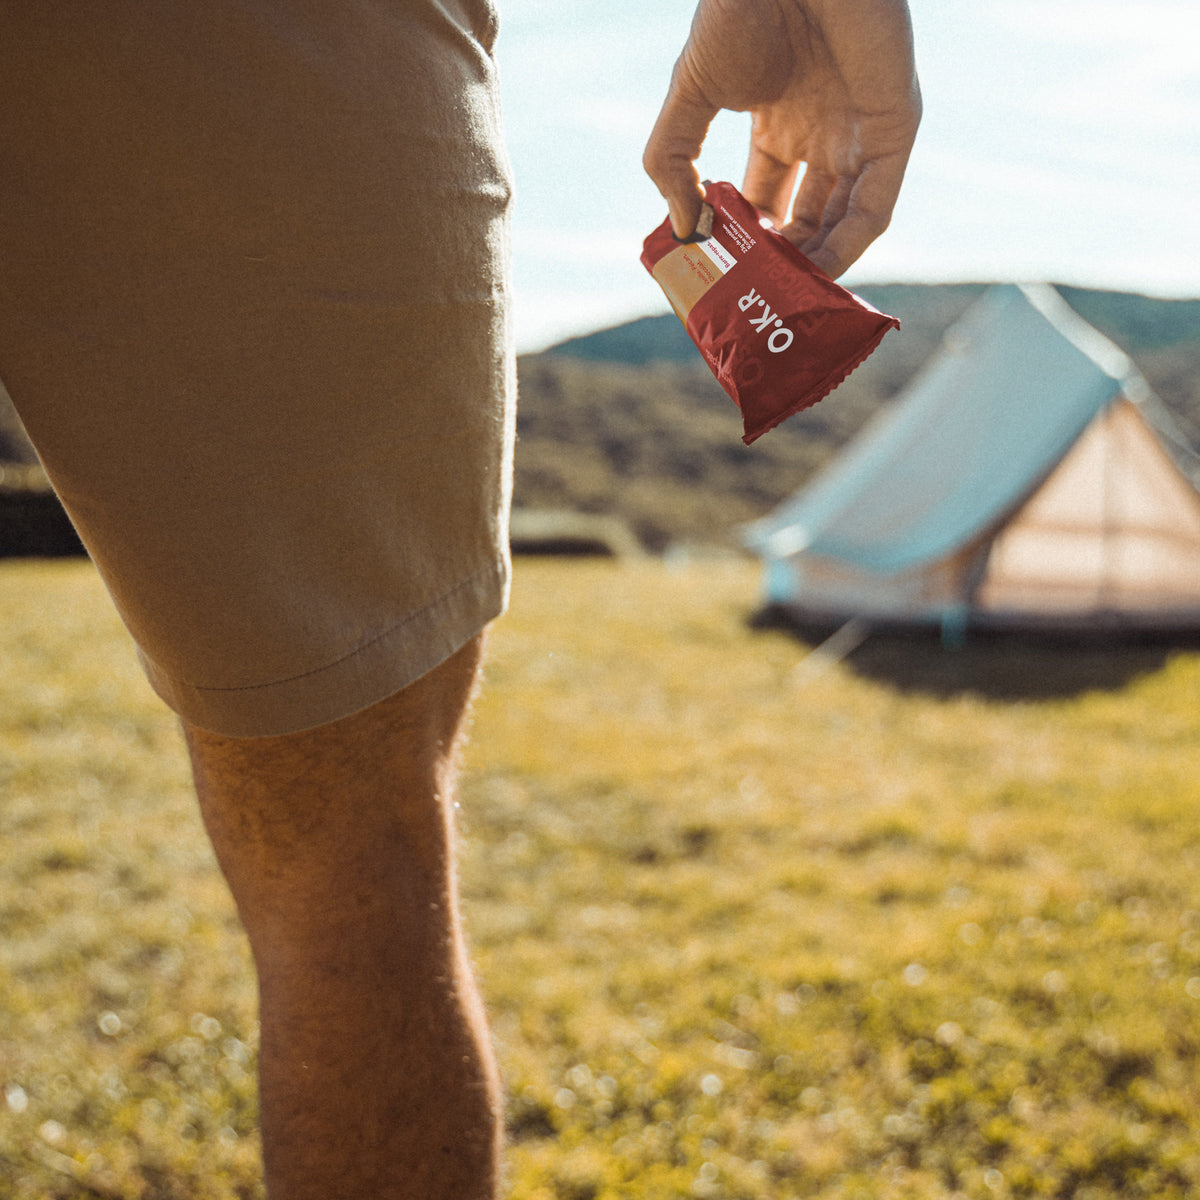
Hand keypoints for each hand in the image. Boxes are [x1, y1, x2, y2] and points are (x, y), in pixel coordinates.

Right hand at [643, 0, 920, 278]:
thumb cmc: (739, 10)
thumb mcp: (688, 97)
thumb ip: (673, 162)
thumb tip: (682, 228)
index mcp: (778, 123)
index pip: (767, 201)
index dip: (747, 241)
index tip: (724, 275)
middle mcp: (821, 134)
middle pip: (805, 219)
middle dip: (781, 262)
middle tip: (756, 299)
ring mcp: (860, 133)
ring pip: (843, 222)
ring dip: (816, 265)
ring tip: (784, 299)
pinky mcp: (895, 129)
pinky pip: (877, 205)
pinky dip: (850, 245)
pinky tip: (820, 272)